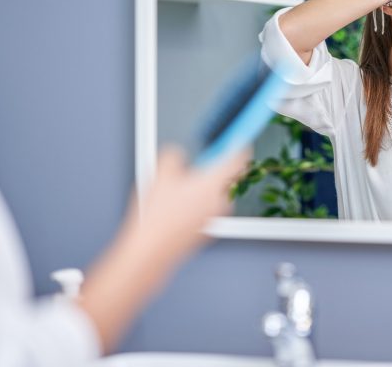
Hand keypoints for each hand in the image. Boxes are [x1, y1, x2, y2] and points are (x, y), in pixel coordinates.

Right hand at [127, 146, 250, 255]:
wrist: (152, 250)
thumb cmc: (158, 216)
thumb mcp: (160, 174)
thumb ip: (173, 155)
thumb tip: (177, 154)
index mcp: (214, 183)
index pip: (239, 159)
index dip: (240, 146)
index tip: (238, 139)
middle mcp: (220, 201)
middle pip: (230, 177)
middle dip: (219, 167)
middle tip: (201, 163)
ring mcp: (215, 217)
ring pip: (219, 194)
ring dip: (209, 186)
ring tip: (183, 187)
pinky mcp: (207, 230)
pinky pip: (210, 209)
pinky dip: (201, 202)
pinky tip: (180, 205)